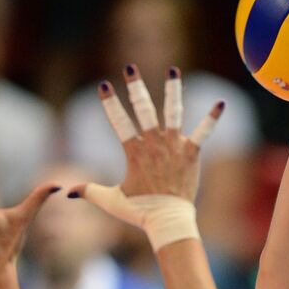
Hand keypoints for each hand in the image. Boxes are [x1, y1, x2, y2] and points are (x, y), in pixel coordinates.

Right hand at [68, 65, 221, 249]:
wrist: (168, 221)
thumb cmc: (139, 212)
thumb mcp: (111, 201)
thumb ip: (90, 192)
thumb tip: (68, 192)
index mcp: (134, 153)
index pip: (119, 123)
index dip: (110, 104)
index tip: (104, 85)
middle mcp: (154, 144)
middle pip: (144, 110)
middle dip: (136, 87)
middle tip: (130, 68)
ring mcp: (174, 146)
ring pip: (173, 113)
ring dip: (173, 90)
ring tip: (173, 70)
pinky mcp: (191, 153)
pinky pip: (203, 133)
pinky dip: (212, 118)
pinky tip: (221, 103)